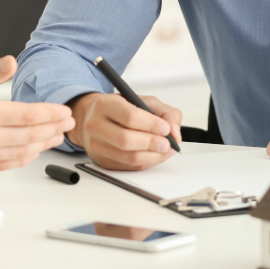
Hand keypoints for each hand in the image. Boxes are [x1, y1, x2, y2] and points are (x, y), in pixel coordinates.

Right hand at [0, 56, 73, 173]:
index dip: (50, 114)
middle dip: (53, 129)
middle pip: (30, 135)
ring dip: (42, 145)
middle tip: (68, 124)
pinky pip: (5, 165)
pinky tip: (30, 152)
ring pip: (21, 153)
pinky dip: (22, 158)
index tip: (64, 111)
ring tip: (55, 137)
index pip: (28, 115)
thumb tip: (12, 62)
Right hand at [68, 92, 182, 170]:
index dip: (152, 125)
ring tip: (164, 150)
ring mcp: (96, 145)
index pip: (130, 117)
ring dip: (153, 156)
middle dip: (152, 143)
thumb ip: (165, 113)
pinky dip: (146, 162)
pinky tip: (154, 155)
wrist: (95, 118)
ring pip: (128, 157)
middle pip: (127, 140)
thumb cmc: (120, 109)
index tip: (166, 128)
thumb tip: (174, 132)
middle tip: (167, 143)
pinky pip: (128, 167)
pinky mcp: (101, 161)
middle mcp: (96, 125)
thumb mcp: (144, 101)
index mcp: (105, 104)